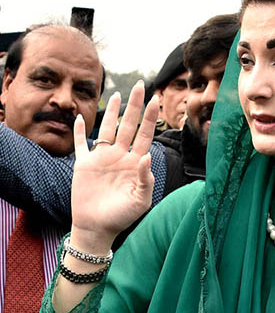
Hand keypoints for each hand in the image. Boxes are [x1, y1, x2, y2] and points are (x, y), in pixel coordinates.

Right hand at [70, 80, 157, 249]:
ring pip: (108, 128)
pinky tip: (81, 117)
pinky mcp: (84, 164)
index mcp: (135, 163)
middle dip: (135, 106)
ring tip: (117, 94)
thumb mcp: (140, 200)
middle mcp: (120, 156)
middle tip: (141, 85)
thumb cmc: (122, 216)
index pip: (145, 134)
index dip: (150, 118)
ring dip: (111, 111)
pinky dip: (80, 131)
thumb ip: (145, 179)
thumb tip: (145, 156)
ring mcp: (102, 158)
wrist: (97, 227)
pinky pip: (81, 143)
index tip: (156, 99)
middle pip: (129, 125)